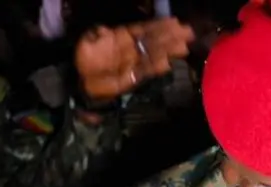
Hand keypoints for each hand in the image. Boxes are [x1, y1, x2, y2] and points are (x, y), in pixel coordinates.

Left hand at [75, 18, 194, 102]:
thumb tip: (104, 30)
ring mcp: (134, 62)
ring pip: (155, 55)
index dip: (159, 25)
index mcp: (122, 36)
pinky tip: (168, 64)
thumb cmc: (84, 59)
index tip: (175, 22)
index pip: (144, 29)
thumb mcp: (87, 42)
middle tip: (188, 32)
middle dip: (171, 36)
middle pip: (155, 41)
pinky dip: (157, 68)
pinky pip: (147, 71)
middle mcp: (132, 48)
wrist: (81, 81)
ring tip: (184, 47)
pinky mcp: (134, 77)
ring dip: (170, 51)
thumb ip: (97, 35)